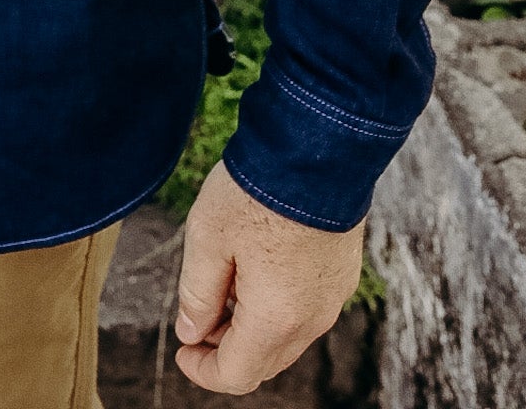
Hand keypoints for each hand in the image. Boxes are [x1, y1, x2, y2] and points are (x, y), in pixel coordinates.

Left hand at [174, 160, 364, 394]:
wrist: (319, 149)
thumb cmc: (257, 191)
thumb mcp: (207, 237)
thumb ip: (197, 294)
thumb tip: (191, 332)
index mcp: (276, 319)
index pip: (236, 375)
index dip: (202, 370)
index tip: (182, 349)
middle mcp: (311, 319)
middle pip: (263, 362)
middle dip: (226, 349)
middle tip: (198, 314)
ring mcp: (333, 297)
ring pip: (287, 337)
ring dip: (252, 327)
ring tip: (225, 280)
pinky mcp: (343, 273)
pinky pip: (307, 309)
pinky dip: (278, 307)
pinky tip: (257, 265)